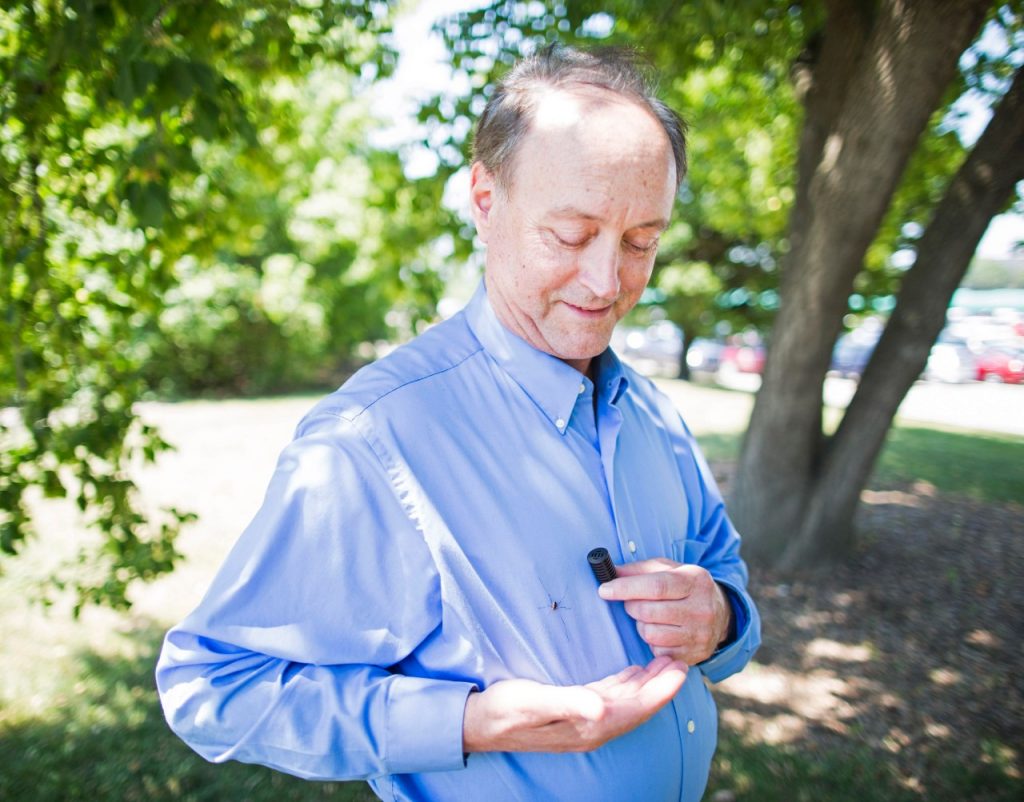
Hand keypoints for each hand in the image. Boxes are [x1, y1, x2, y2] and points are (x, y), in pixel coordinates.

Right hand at [462, 656, 686, 753]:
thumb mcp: (534, 701)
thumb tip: (600, 708)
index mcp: (588, 724)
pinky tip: (634, 673)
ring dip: (648, 684)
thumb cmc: (506, 709)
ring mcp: (585, 720)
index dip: (661, 691)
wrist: (481, 723)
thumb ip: (569, 703)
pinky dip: (628, 685)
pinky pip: (612, 698)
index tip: (681, 671)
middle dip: (661, 685)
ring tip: (666, 662)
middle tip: (681, 660)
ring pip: (628, 702)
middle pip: (638, 706)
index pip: (636, 709)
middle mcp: (592, 725)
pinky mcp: (576, 711)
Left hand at [597, 557, 731, 664]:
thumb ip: (640, 569)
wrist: (721, 615)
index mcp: (695, 580)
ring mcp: (700, 634)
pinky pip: (658, 650)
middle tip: (631, 601)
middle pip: (649, 611)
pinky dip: (652, 641)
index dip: (626, 588)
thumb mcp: (670, 570)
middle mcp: (701, 608)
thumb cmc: (687, 587)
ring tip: (648, 616)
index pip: (656, 585)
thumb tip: (612, 571)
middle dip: (630, 605)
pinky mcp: (694, 655)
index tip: (604, 589)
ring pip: (650, 633)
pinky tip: (660, 631)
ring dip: (641, 624)